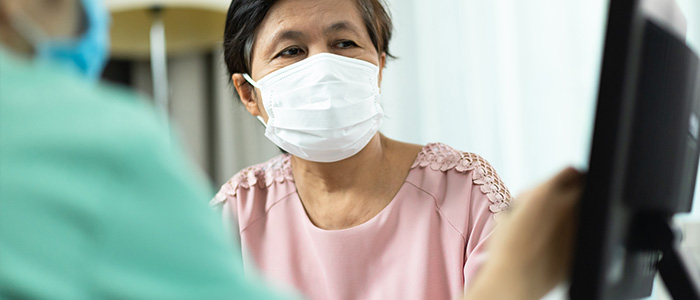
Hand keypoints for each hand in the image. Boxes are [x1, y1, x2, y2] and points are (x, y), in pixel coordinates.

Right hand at [465, 168, 583, 299]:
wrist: (512, 280)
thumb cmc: (507, 247)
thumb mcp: (513, 209)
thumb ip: (537, 192)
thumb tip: (554, 185)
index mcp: (547, 193)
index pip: (572, 171)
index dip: (566, 178)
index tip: (564, 185)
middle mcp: (567, 207)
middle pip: (585, 187)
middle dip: (576, 192)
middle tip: (563, 203)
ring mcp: (579, 227)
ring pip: (587, 210)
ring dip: (577, 213)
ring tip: (557, 228)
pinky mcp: (584, 247)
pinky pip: (587, 233)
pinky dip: (578, 234)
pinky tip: (559, 244)